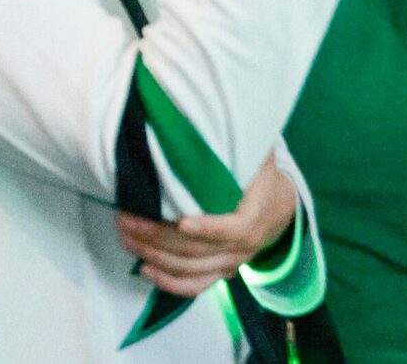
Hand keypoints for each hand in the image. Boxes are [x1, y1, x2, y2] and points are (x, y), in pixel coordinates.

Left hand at [116, 157, 297, 296]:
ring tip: (126, 235)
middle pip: (199, 251)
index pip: (232, 229)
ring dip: (155, 255)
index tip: (181, 220)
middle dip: (159, 236)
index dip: (208, 227)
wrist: (279, 205)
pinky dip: (169, 282)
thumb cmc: (259, 173)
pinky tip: (145, 269)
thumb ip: (234, 142)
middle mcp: (243, 248)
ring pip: (191, 269)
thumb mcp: (255, 152)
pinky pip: (195, 286)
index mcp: (254, 217)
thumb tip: (200, 119)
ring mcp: (231, 263)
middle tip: (126, 217)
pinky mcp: (220, 272)